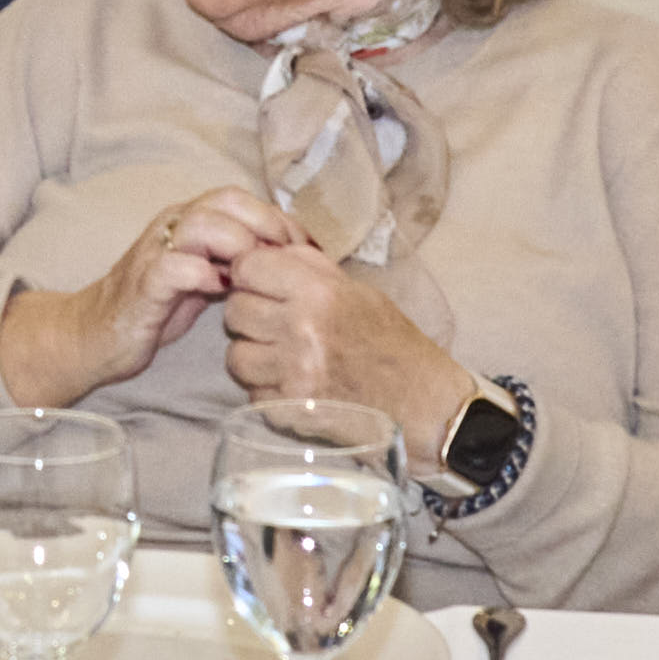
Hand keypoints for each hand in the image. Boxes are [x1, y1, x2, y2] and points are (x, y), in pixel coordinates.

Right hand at [0, 186, 277, 407]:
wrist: (95, 335)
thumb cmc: (155, 307)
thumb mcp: (203, 278)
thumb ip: (234, 262)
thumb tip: (287, 259)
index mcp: (188, 221)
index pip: (240, 199)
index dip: (278, 217)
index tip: (309, 247)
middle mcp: (171, 226)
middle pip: (226, 201)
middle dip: (267, 224)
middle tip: (293, 258)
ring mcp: (154, 252)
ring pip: (203, 224)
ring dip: (239, 244)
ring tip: (259, 273)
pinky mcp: (142, 284)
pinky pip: (174, 266)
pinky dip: (202, 273)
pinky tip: (220, 289)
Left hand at [214, 231, 465, 434]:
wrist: (422, 404)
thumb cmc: (393, 343)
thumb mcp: (358, 291)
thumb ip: (308, 269)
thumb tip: (265, 250)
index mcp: (320, 292)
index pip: (248, 268)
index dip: (250, 275)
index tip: (261, 284)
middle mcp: (301, 329)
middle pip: (236, 311)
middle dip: (250, 315)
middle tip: (276, 324)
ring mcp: (293, 373)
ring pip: (236, 355)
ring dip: (254, 355)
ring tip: (282, 357)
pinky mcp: (290, 409)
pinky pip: (252, 392)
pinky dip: (266, 389)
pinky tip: (293, 384)